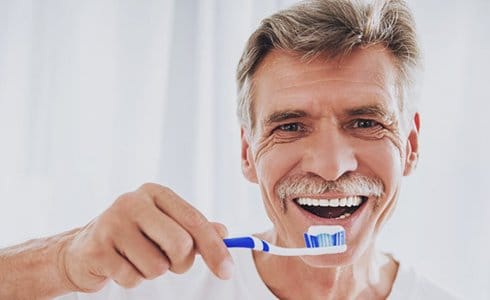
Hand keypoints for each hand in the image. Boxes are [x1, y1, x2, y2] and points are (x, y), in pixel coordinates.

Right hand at [58, 183, 233, 291]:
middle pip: (180, 244)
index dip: (215, 248)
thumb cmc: (133, 237)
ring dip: (153, 271)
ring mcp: (111, 223)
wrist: (82, 250)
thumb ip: (194, 228)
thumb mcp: (165, 225)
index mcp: (155, 193)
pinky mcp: (96, 249)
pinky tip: (119, 265)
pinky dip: (132, 279)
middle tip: (169, 262)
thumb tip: (224, 233)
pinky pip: (133, 278)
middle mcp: (132, 201)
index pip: (194, 220)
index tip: (227, 271)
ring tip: (137, 259)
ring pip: (158, 267)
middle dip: (181, 263)